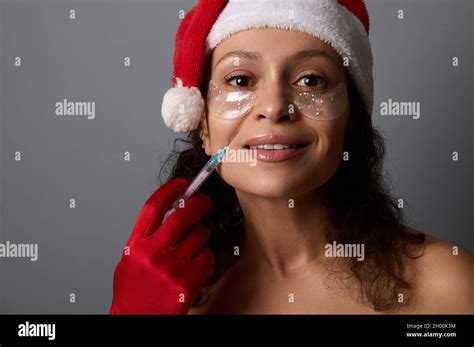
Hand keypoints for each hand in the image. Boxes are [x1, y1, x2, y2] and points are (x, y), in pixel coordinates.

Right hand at [110, 178, 214, 313]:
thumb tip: (166, 216)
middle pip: (182, 215)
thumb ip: (145, 238)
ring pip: (199, 235)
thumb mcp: (130, 260)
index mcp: (136, 245)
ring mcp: (171, 266)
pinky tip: (198, 264)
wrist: (138, 321)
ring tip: (197, 241)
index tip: (182, 184)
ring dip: (203, 233)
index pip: (154, 207)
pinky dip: (207, 256)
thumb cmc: (134, 293)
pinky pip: (207, 256)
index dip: (170, 190)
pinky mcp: (187, 281)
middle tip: (204, 201)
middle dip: (198, 203)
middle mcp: (152, 252)